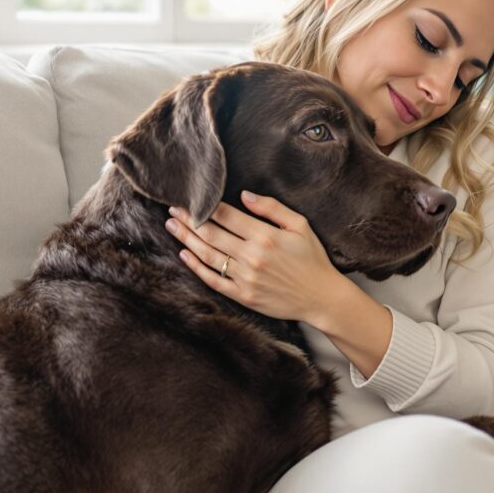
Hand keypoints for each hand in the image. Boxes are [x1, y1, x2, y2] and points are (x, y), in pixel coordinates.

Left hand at [165, 191, 345, 324]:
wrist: (321, 297)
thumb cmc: (312, 259)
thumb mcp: (300, 225)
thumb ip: (272, 208)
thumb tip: (244, 195)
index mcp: (265, 236)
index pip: (226, 216)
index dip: (204, 206)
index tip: (188, 198)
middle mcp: (252, 256)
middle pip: (211, 234)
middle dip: (189, 220)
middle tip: (173, 210)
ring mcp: (245, 278)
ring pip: (208, 256)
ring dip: (187, 240)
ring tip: (172, 227)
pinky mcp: (244, 296)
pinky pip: (214, 280)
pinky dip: (197, 268)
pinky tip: (185, 255)